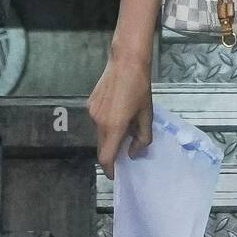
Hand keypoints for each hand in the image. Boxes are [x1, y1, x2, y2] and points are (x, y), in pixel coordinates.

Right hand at [88, 48, 153, 177]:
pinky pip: (97, 121)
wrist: (126, 61)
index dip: (111, 169)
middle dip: (111, 154)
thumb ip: (142, 137)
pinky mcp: (90, 104)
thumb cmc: (140, 88)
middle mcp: (98, 122)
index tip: (117, 174)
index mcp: (114, 126)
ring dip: (110, 137)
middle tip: (125, 153)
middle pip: (101, 147)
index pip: (106, 157)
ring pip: (99, 134)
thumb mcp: (147, 114)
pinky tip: (118, 112)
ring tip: (125, 127)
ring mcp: (92, 112)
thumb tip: (133, 153)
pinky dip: (106, 124)